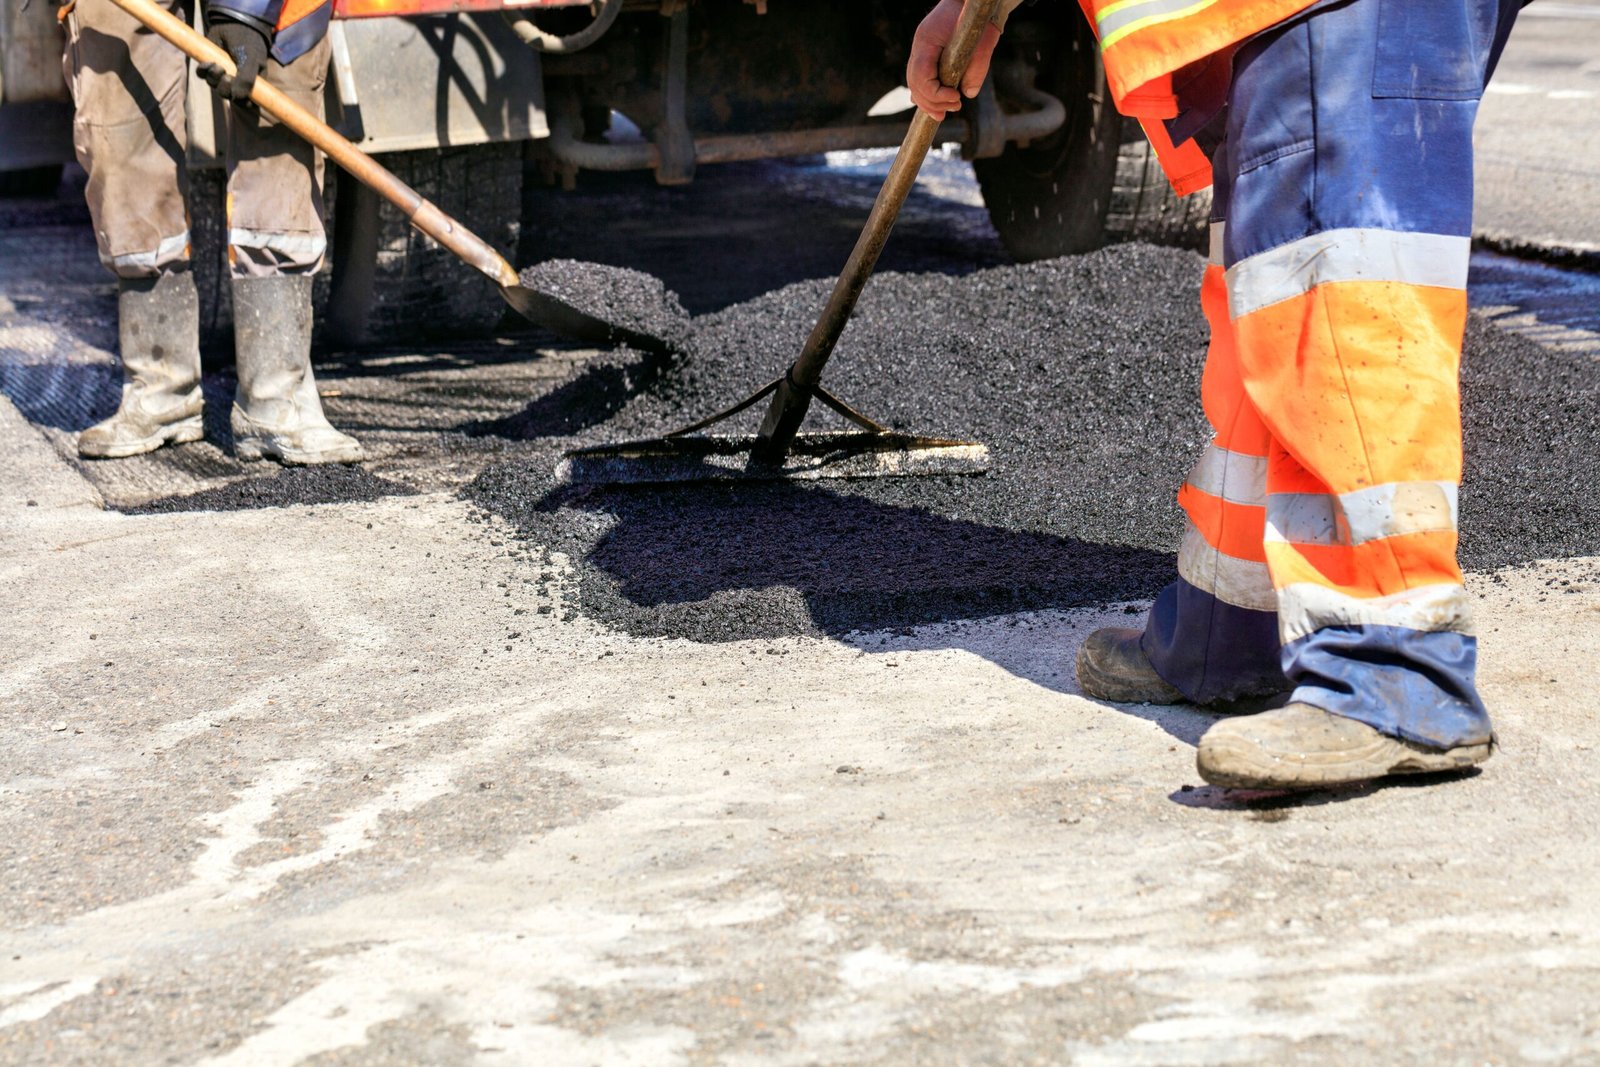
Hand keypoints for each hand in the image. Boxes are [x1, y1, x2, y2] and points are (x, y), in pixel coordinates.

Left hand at [198, 16, 268, 101]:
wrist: (234, 23)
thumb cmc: (248, 43)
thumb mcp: (252, 61)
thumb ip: (247, 80)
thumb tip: (237, 98)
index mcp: (251, 83)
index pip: (246, 102)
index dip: (241, 102)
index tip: (239, 97)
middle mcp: (236, 81)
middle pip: (227, 95)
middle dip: (224, 89)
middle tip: (227, 77)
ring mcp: (222, 73)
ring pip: (213, 85)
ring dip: (213, 78)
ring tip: (217, 65)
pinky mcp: (209, 64)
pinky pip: (202, 75)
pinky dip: (203, 70)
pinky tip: (208, 62)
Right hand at [907, 0, 1001, 119]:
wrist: (971, 2)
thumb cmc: (978, 19)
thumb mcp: (984, 42)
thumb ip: (977, 67)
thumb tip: (969, 94)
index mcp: (928, 41)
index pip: (921, 76)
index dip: (936, 94)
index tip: (956, 98)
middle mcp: (919, 47)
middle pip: (914, 83)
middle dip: (932, 102)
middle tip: (954, 108)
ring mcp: (920, 51)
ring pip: (914, 84)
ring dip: (928, 102)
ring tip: (945, 113)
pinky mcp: (927, 55)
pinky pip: (919, 79)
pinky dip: (925, 94)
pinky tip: (934, 107)